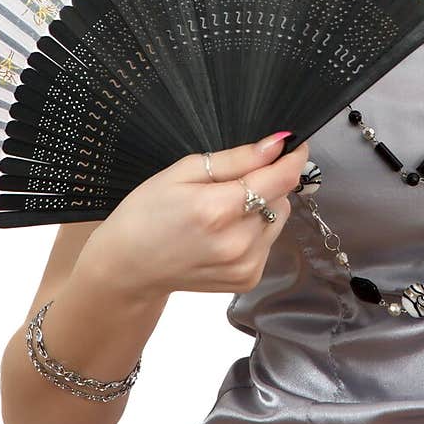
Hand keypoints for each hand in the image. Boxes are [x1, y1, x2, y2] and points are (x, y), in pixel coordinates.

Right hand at [73, 133, 308, 300]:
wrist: (129, 267)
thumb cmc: (147, 213)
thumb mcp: (183, 172)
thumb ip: (236, 159)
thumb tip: (276, 145)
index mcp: (218, 210)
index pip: (281, 179)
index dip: (293, 157)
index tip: (294, 144)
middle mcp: (237, 243)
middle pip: (281, 198)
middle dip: (267, 183)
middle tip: (231, 183)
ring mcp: (244, 265)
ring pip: (278, 219)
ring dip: (262, 207)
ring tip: (224, 210)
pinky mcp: (247, 279)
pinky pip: (268, 241)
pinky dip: (255, 231)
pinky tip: (225, 232)